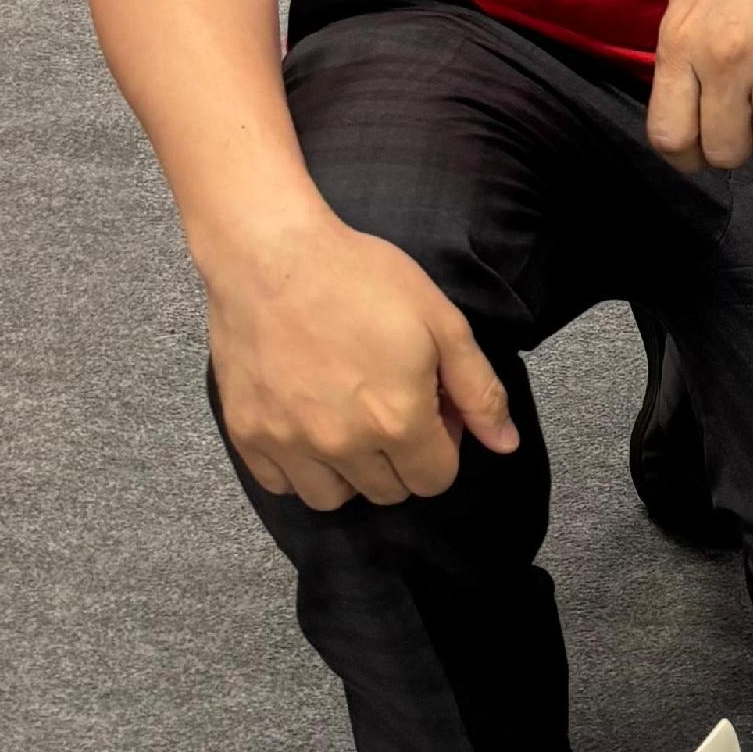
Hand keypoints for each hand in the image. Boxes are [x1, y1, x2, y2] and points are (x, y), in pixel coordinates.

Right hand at [207, 212, 518, 512]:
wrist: (271, 253)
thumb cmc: (360, 278)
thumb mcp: (442, 323)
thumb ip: (479, 391)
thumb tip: (506, 444)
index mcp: (398, 421)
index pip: (435, 480)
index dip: (443, 445)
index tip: (430, 407)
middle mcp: (342, 445)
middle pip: (388, 491)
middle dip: (401, 458)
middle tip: (390, 404)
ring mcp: (288, 443)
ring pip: (332, 498)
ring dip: (350, 473)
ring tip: (348, 422)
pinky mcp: (246, 433)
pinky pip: (280, 484)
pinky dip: (298, 468)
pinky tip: (306, 425)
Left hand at [648, 0, 752, 197]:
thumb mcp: (686, 2)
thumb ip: (680, 63)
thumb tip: (684, 118)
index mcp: (683, 44)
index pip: (670, 135)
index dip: (682, 156)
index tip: (694, 153)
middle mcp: (728, 62)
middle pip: (723, 152)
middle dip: (730, 151)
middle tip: (737, 133)